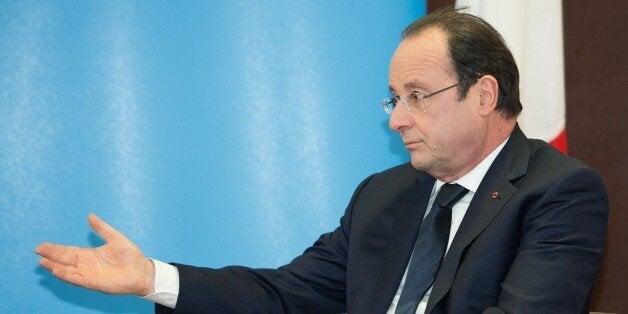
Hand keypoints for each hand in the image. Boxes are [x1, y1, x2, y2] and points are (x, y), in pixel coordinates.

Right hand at [35, 213, 154, 295]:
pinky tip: (57, 271)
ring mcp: (89, 274)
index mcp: (91, 255)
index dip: (56, 249)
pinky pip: (77, 279)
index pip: (69, 251)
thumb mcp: (115, 237)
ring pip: (67, 270)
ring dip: (55, 266)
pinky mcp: (94, 282)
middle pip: (65, 260)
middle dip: (51, 256)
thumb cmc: (131, 256)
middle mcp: (87, 265)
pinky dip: (66, 275)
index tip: (43, 245)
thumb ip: (102, 228)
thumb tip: (90, 216)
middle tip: (37, 251)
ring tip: (42, 262)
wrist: (142, 270)